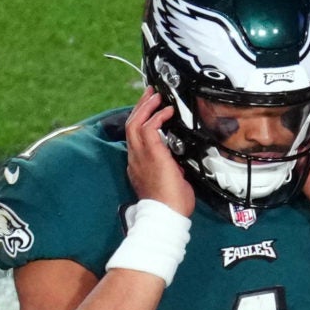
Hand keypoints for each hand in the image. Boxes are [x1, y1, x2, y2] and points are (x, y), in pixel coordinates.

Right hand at [122, 91, 195, 217]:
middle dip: (140, 108)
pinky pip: (149, 127)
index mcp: (137, 166)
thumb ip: (170, 167)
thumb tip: (179, 159)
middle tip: (150, 94)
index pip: (135, 138)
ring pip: (135, 123)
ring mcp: (140, 155)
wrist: (165, 215)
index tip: (151, 111)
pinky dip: (157, 116)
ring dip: (146, 107)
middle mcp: (135, 158)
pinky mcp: (151, 153)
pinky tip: (167, 111)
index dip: (141, 121)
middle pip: (130, 125)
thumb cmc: (170, 204)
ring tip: (156, 96)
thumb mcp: (169, 180)